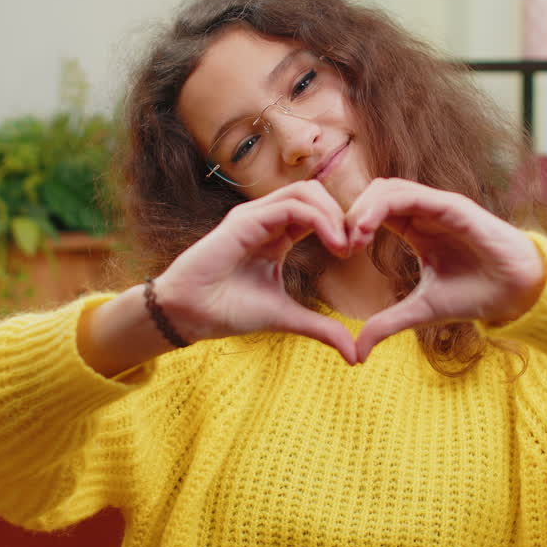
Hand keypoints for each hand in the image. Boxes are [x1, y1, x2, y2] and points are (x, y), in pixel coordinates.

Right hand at [156, 181, 357, 363]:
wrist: (190, 315)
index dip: (341, 224)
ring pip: (306, 192)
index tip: (357, 251)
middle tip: (356, 246)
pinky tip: (333, 244)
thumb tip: (355, 355)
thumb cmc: (229, 311)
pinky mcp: (245, 220)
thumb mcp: (287, 317)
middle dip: (342, 214)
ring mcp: (255, 216)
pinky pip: (291, 206)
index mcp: (277, 234)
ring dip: (334, 214)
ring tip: (345, 246)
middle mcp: (266, 218)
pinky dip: (319, 220)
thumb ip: (321, 328)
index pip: (317, 210)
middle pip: (315, 193)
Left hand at [344, 178, 544, 361]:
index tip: (340, 253)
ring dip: (362, 207)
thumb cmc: (475, 295)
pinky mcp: (452, 205)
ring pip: (388, 187)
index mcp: (415, 229)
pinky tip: (367, 229)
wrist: (517, 294)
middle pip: (374, 193)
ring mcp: (438, 206)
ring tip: (352, 238)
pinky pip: (410, 194)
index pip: (372, 211)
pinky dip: (382, 205)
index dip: (351, 226)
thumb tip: (357, 352)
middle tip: (341, 245)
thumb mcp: (420, 311)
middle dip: (351, 214)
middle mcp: (424, 212)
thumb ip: (387, 324)